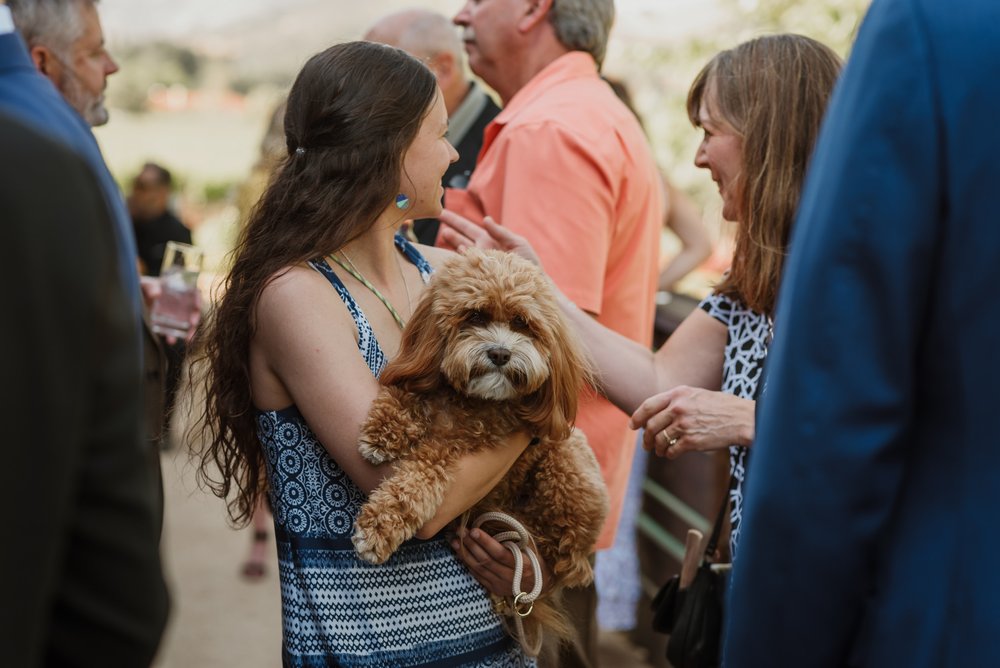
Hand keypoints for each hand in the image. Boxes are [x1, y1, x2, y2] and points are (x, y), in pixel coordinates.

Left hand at [139, 275, 202, 344]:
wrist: (140, 297)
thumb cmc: (145, 287)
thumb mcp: (145, 284)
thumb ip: (150, 287)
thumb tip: (156, 294)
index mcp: (179, 290)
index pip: (194, 293)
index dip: (198, 300)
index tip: (197, 306)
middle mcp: (182, 303)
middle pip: (194, 311)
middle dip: (195, 317)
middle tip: (193, 323)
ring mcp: (177, 315)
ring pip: (187, 324)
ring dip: (189, 331)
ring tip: (188, 339)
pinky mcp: (169, 325)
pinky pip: (174, 331)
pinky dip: (173, 336)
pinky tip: (170, 341)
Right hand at [437, 211, 542, 267]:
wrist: (533, 285)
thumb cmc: (529, 264)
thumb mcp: (518, 244)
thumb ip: (502, 232)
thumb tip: (486, 219)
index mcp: (489, 239)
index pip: (468, 228)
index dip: (455, 220)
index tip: (442, 212)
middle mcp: (482, 250)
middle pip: (461, 237)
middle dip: (450, 228)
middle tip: (436, 218)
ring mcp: (480, 262)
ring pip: (462, 250)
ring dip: (453, 241)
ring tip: (444, 233)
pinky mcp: (480, 275)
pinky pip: (467, 266)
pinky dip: (462, 259)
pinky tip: (458, 253)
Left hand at [450, 525, 551, 596]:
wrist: (538, 587)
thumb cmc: (535, 562)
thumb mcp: (532, 550)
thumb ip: (516, 541)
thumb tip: (498, 524)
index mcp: (522, 565)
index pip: (500, 553)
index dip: (485, 542)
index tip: (473, 530)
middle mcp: (510, 577)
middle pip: (486, 560)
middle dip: (470, 545)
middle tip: (459, 531)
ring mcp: (500, 585)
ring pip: (479, 569)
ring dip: (465, 554)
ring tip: (454, 542)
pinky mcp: (494, 589)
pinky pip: (478, 576)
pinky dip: (469, 564)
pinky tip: (461, 554)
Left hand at [630, 386, 754, 457]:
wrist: (742, 418)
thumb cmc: (721, 407)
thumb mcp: (696, 395)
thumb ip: (676, 401)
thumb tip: (657, 414)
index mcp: (678, 394)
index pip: (648, 405)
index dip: (637, 417)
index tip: (633, 426)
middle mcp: (678, 408)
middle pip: (651, 425)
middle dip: (646, 437)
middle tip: (646, 444)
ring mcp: (684, 425)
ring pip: (659, 440)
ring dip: (657, 448)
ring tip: (659, 451)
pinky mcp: (691, 441)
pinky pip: (671, 450)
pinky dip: (669, 454)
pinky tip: (671, 454)